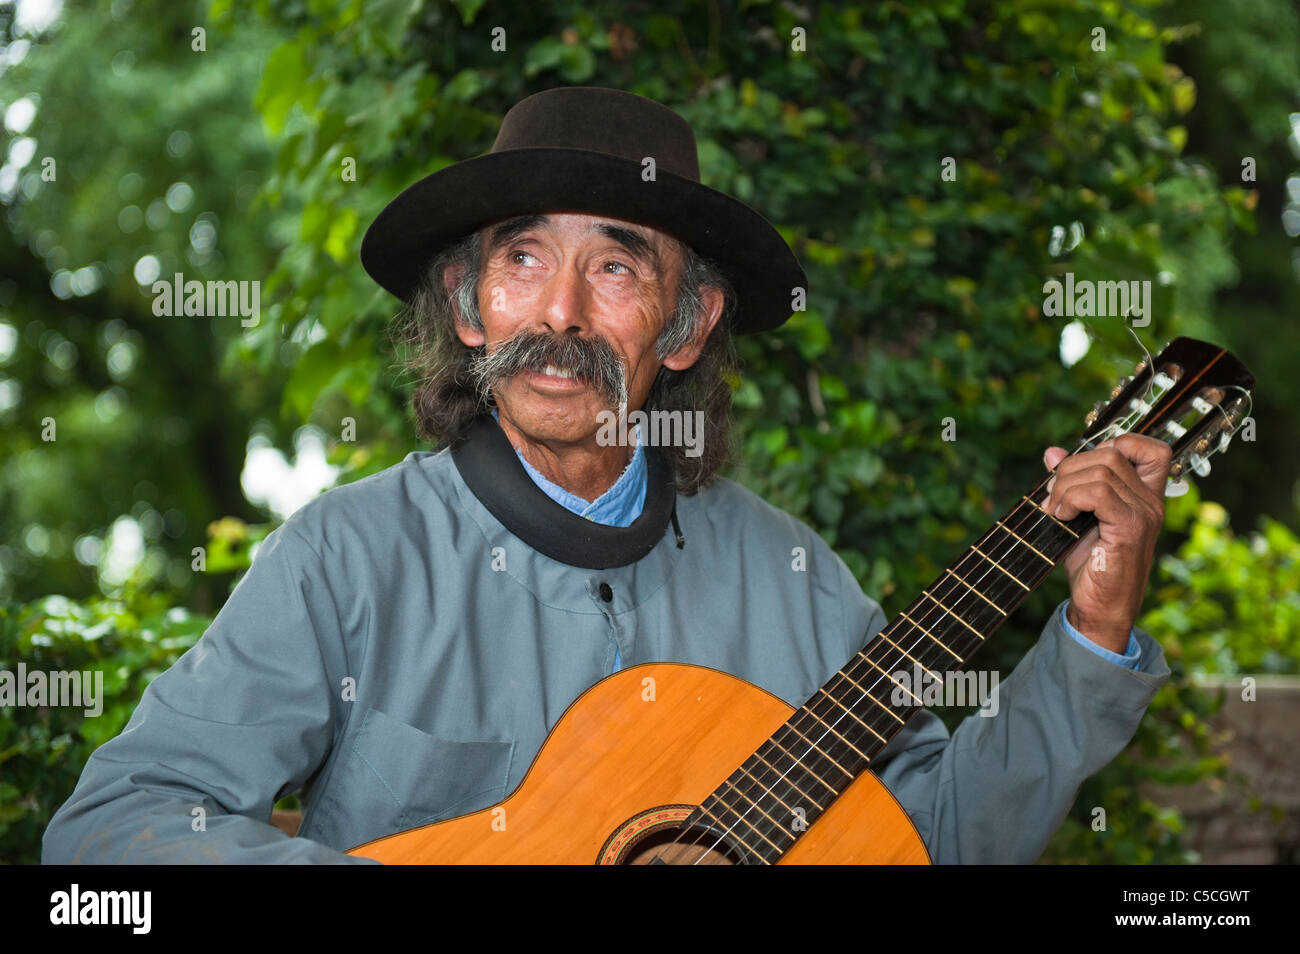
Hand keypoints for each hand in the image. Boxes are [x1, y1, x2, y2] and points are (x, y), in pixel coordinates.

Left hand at [1042, 434, 1170, 652]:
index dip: (1115, 443)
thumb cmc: (1090, 566)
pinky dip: (1070, 498)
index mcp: (1145, 496)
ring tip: (1054, 511)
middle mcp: (1151, 502)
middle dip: (1070, 469)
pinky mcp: (1130, 529)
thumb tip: (1052, 452)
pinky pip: (1098, 492)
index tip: (1083, 470)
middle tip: (1053, 498)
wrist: (1099, 609)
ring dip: (1065, 487)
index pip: (1151, 448)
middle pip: (1110, 453)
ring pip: (1101, 470)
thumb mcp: (1077, 517)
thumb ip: (1070, 483)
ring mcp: (1144, 514)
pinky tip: (1060, 517)